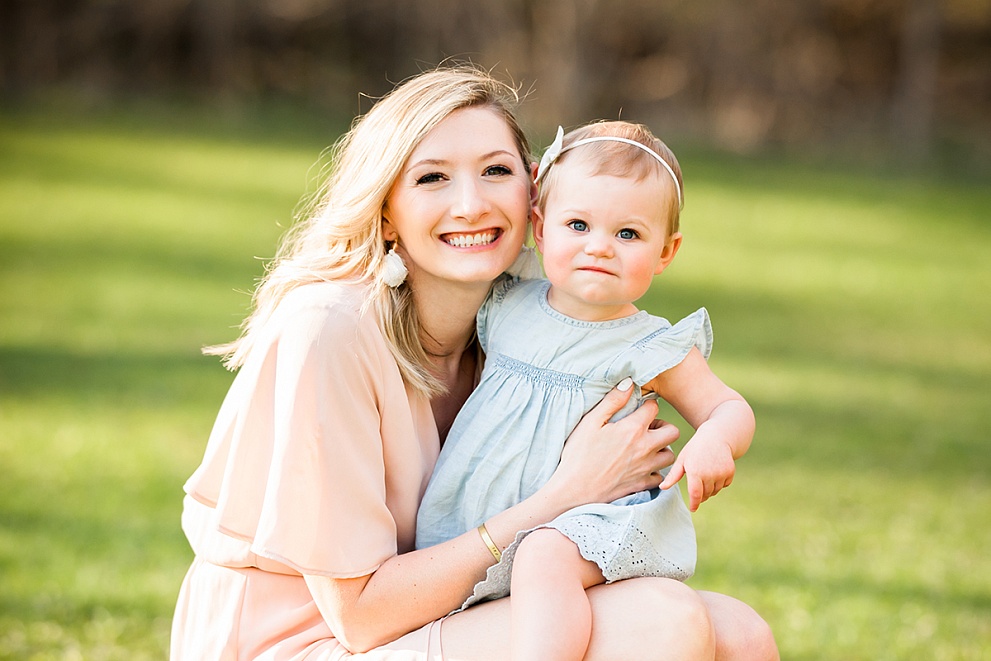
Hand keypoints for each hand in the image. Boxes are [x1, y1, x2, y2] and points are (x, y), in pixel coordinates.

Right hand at [553, 380, 680, 505]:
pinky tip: (641, 467)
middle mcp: (645, 448)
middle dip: (662, 426)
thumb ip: (612, 401)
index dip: (646, 406)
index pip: (654, 408)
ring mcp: (646, 468)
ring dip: (661, 449)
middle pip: (672, 431)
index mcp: (633, 429)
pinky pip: (660, 476)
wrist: (574, 491)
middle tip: (647, 428)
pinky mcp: (642, 485)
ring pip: (670, 455)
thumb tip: (628, 383)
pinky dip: (655, 471)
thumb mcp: (590, 422)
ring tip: (646, 448)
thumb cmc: (578, 454)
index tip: (637, 410)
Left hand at [659, 431, 735, 511]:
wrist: (717, 435)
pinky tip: (715, 472)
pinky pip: (724, 485)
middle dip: (701, 494)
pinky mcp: (730, 472)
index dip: (694, 504)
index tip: (692, 509)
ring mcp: (721, 473)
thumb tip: (662, 488)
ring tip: (705, 476)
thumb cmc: (695, 448)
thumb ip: (673, 475)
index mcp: (695, 471)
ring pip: (715, 491)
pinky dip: (720, 483)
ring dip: (710, 489)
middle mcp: (709, 474)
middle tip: (697, 485)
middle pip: (705, 494)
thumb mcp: (682, 459)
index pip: (695, 495)